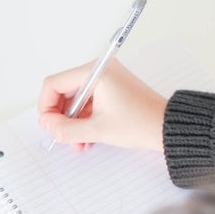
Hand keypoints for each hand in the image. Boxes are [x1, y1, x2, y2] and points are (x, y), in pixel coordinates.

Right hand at [37, 58, 166, 151]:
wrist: (168, 128)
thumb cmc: (141, 123)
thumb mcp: (97, 130)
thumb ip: (65, 128)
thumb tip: (47, 124)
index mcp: (95, 72)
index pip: (54, 83)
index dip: (46, 106)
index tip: (49, 125)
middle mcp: (99, 71)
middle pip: (63, 91)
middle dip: (61, 117)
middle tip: (61, 135)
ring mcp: (106, 80)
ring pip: (75, 100)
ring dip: (72, 122)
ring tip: (77, 142)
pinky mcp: (111, 90)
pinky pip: (88, 103)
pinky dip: (83, 119)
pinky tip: (86, 138)